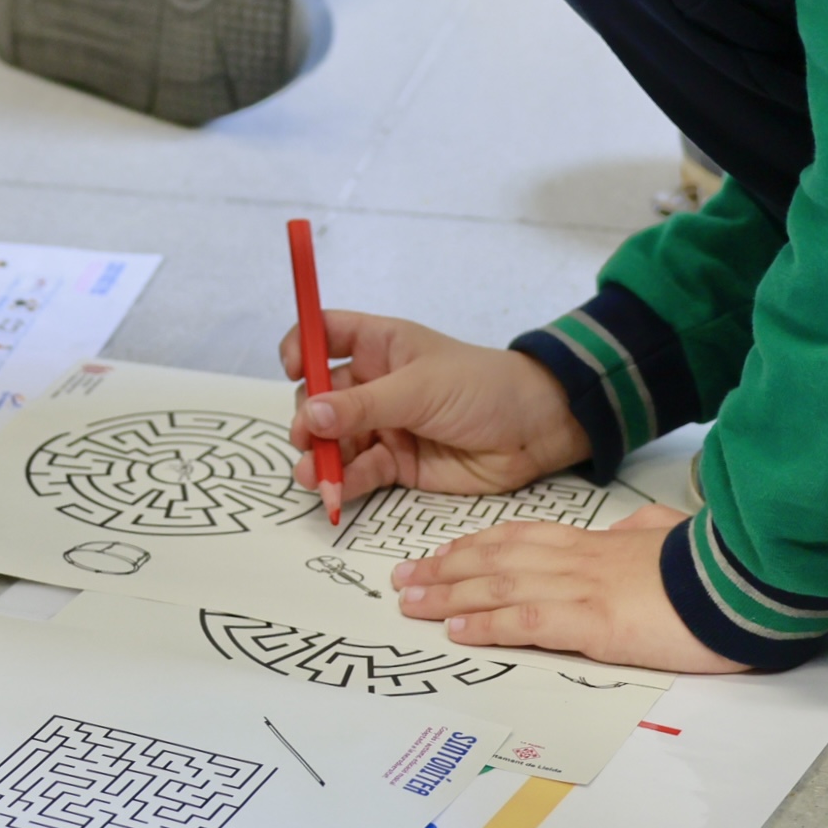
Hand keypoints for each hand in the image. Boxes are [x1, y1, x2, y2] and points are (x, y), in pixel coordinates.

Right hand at [283, 310, 589, 503]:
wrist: (534, 432)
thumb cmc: (483, 387)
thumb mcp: (420, 388)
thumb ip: (364, 405)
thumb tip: (310, 415)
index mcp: (380, 345)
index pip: (325, 334)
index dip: (302, 346)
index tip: (293, 368)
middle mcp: (375, 383)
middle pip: (320, 396)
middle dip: (307, 417)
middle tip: (306, 437)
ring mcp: (384, 425)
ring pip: (335, 440)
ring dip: (319, 457)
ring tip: (311, 475)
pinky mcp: (397, 464)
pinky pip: (359, 472)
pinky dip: (343, 482)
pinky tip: (332, 492)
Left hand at [392, 504, 742, 673]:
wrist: (743, 580)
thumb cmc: (714, 567)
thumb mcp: (673, 537)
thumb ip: (646, 532)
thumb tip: (638, 528)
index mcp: (595, 543)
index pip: (519, 539)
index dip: (474, 546)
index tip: (441, 554)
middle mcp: (577, 560)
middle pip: (495, 560)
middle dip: (444, 569)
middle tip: (403, 579)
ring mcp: (582, 589)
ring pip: (498, 586)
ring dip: (448, 595)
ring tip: (411, 603)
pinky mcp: (594, 623)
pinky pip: (528, 621)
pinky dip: (487, 624)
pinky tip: (457, 629)